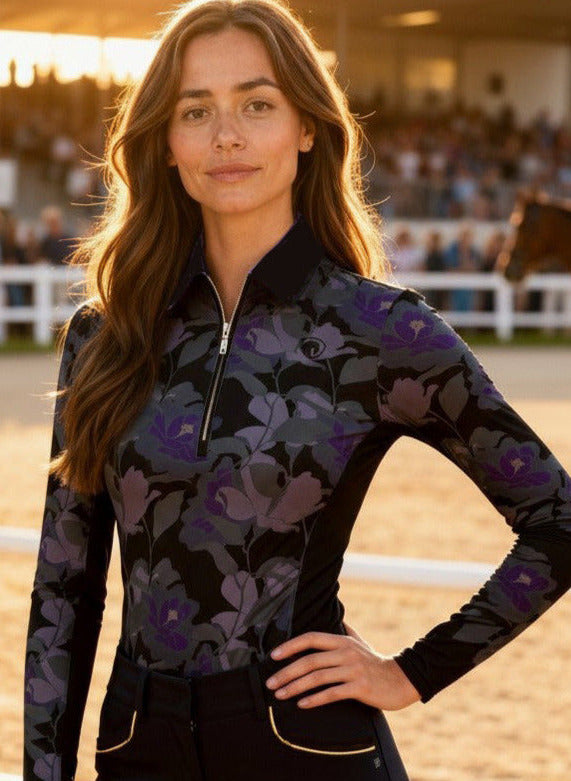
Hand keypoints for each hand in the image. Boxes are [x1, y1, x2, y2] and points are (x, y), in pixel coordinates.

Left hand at [265, 620, 420, 710]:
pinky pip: (332, 693)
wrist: (400, 680)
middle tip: (271, 682)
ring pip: (318, 677)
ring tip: (281, 694)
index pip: (311, 638)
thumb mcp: (360, 642)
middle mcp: (345, 652)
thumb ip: (346, 630)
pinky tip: (302, 704)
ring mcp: (352, 669)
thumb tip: (336, 615)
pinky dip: (315, 699)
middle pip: (310, 660)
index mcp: (342, 641)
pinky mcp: (359, 687)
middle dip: (287, 672)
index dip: (291, 645)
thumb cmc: (375, 662)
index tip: (274, 655)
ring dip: (295, 687)